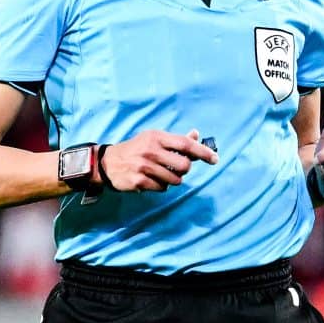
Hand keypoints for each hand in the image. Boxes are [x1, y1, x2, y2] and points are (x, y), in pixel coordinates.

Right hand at [102, 129, 218, 192]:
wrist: (109, 162)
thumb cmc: (137, 149)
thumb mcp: (154, 139)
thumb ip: (176, 139)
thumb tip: (196, 134)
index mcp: (157, 137)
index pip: (186, 144)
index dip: (203, 152)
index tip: (215, 159)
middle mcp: (151, 151)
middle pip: (184, 166)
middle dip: (184, 170)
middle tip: (176, 168)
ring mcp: (145, 167)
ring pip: (175, 180)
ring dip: (172, 179)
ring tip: (160, 173)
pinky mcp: (139, 181)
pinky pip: (162, 188)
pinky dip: (161, 186)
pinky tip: (151, 179)